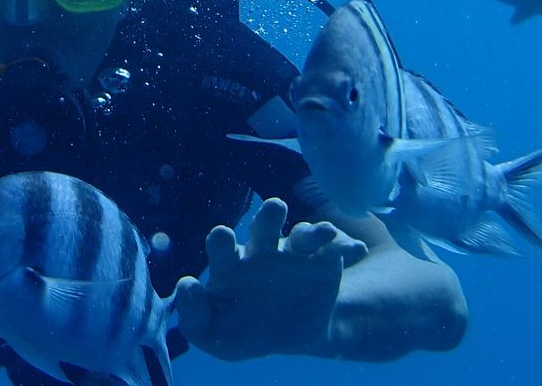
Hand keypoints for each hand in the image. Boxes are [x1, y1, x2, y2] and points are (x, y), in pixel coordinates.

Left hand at [173, 198, 367, 360]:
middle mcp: (263, 250)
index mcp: (232, 263)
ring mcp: (294, 253)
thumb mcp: (213, 333)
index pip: (222, 246)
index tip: (222, 236)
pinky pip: (336, 250)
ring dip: (311, 230)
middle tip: (275, 207)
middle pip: (264, 227)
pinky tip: (354, 250)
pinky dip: (346, 247)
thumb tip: (186, 286)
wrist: (290, 334)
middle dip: (269, 217)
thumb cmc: (241, 328)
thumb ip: (193, 315)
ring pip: (302, 234)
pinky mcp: (323, 261)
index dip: (221, 241)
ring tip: (323, 232)